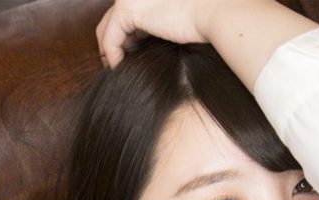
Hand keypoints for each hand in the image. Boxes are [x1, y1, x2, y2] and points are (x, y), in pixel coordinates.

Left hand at [96, 0, 238, 67]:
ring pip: (106, 29)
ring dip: (110, 51)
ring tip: (118, 69)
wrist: (213, 14)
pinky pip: (110, 38)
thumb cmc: (203, 23)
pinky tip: (119, 68)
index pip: (124, 16)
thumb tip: (147, 47)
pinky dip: (112, 55)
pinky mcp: (128, 10)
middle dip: (110, 44)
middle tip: (116, 65)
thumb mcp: (173, 25)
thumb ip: (156, 29)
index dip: (123, 38)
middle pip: (110, 20)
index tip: (127, 57)